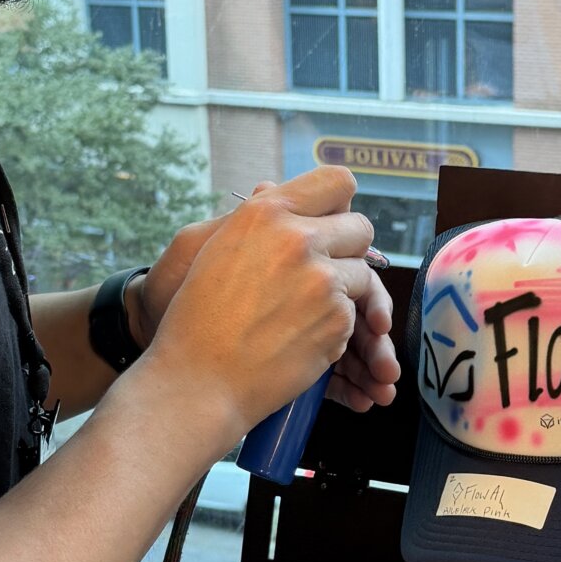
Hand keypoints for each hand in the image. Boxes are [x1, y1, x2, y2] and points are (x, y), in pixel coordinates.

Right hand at [138, 168, 391, 445]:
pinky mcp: (336, 319)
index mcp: (265, 212)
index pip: (336, 181)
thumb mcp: (212, 248)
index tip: (330, 222)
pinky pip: (355, 314)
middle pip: (361, 227)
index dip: (338, 204)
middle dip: (347, 251)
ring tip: (299, 313)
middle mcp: (297, 238)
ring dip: (342, 293)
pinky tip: (298, 337)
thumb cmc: (197, 318)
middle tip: (320, 272)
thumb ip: (254, 217)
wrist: (197, 380)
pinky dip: (335, 327)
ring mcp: (322, 279)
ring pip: (363, 275)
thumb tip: (273, 187)